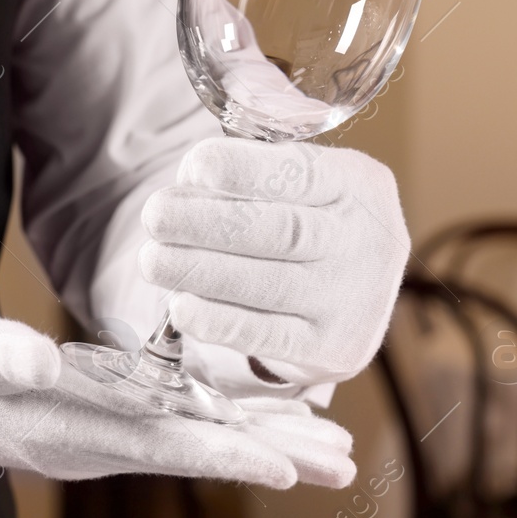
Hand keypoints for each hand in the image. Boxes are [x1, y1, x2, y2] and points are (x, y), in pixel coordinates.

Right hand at [0, 287, 355, 488]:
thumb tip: (41, 364)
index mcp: (55, 424)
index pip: (155, 441)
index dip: (222, 447)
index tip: (284, 459)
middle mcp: (82, 439)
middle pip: (189, 448)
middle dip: (266, 453)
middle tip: (341, 461)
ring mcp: (86, 433)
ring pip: (185, 440)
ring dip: (254, 443)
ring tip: (324, 451)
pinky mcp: (86, 415)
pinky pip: (165, 425)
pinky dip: (216, 424)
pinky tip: (252, 421)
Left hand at [139, 137, 408, 384]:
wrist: (355, 294)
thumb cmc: (309, 222)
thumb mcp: (300, 184)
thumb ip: (250, 176)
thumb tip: (186, 187)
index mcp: (357, 184)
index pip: (300, 172)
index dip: (242, 170)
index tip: (192, 169)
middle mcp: (364, 241)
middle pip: (280, 231)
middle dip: (206, 223)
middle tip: (155, 217)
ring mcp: (352, 300)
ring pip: (268, 283)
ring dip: (198, 271)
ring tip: (152, 260)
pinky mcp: (330, 348)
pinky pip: (265, 335)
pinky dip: (216, 321)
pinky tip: (180, 306)